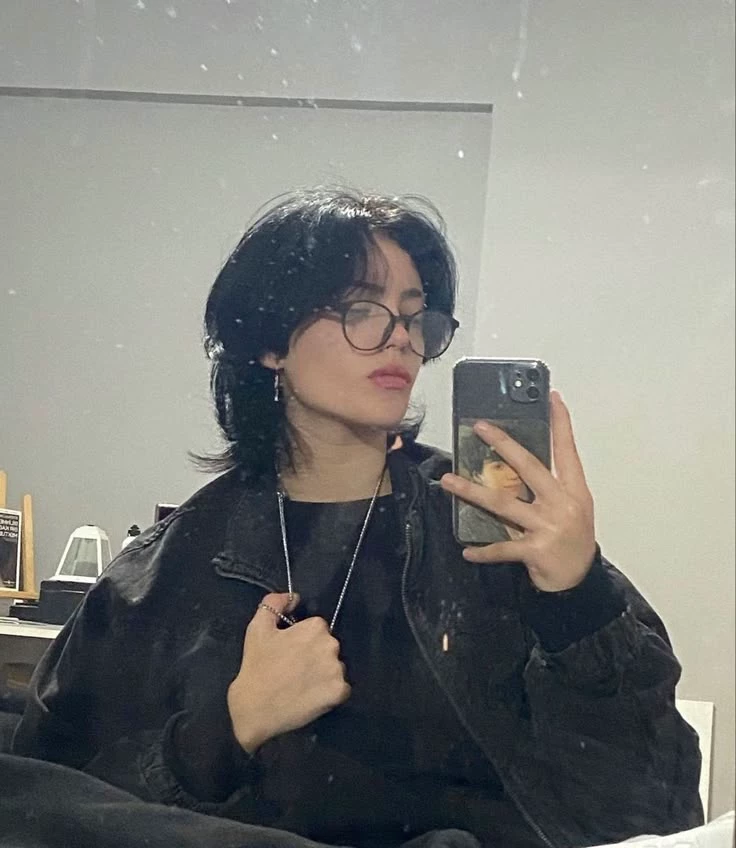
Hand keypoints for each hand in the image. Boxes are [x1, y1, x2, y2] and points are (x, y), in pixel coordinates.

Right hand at [227, 592, 350, 753]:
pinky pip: (341, 689)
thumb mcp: (258, 627)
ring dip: (323, 674)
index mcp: (316, 627)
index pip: (318, 629)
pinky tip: (311, 696)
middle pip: (329, 647)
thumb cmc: (257, 667)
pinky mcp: (339, 692)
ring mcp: (337, 670)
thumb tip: (294, 596)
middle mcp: (331, 645)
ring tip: (302, 685)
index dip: (303, 641)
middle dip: (315, 656)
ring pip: (335, 668)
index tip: (290, 653)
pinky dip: (329, 693)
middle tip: (294, 669)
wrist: (254, 709)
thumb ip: (274, 603)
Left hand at [441, 391, 595, 591]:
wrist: (580, 582)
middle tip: (481, 428)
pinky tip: (468, 551)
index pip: (567, 451)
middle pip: (529, 467)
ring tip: (448, 481)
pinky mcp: (535, 550)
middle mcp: (562, 504)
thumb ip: (551, 487)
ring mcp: (548, 527)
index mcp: (574, 491)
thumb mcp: (573, 508)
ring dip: (472, 492)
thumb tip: (517, 462)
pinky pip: (502, 548)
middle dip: (504, 445)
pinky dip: (484, 551)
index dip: (561, 424)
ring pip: (503, 504)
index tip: (553, 399)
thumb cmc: (573, 540)